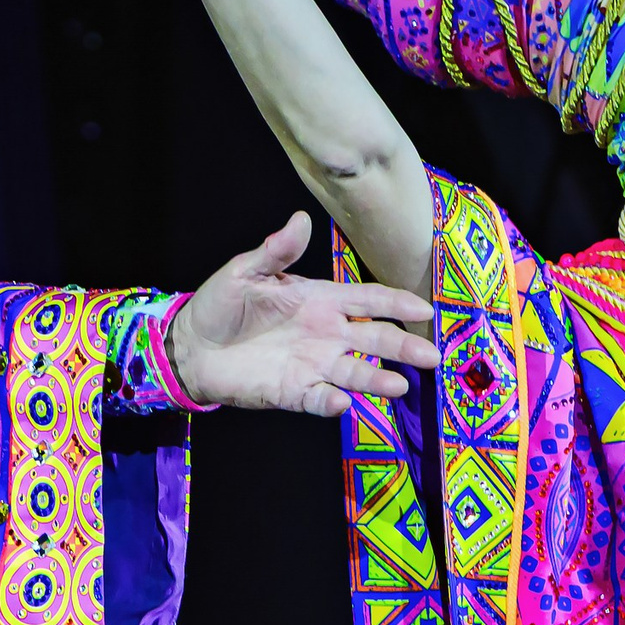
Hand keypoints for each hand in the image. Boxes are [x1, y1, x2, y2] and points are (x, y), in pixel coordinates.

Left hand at [173, 212, 436, 416]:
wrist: (191, 346)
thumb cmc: (219, 304)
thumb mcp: (244, 271)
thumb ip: (275, 251)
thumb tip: (300, 219)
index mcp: (320, 300)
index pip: (368, 300)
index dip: (397, 304)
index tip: (424, 308)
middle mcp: (325, 334)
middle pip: (375, 340)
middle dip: (404, 347)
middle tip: (432, 356)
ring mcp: (312, 365)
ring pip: (355, 373)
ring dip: (377, 380)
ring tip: (400, 386)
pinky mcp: (293, 392)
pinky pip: (318, 400)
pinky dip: (331, 403)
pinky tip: (342, 404)